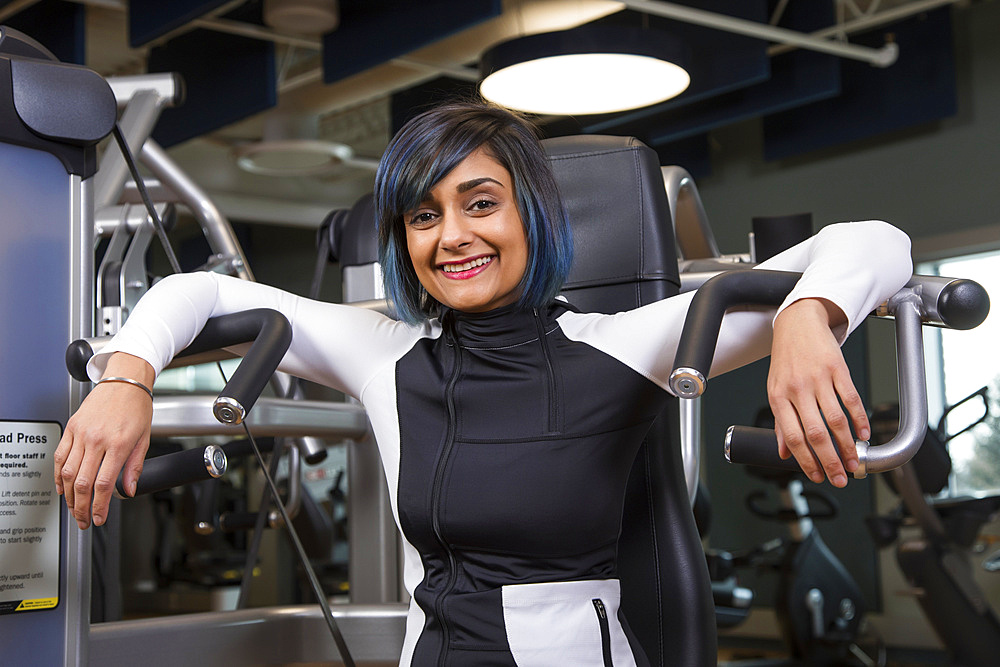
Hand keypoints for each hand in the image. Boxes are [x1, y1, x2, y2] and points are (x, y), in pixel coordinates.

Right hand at [54, 353, 154, 528]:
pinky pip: (59, 456)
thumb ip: (135, 467)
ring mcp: (81, 434)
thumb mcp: (144, 439)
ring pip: (67, 473)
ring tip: (74, 508)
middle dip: (82, 507)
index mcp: (118, 444)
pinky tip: (62, 487)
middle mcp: (97, 440)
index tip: (99, 518)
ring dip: (69, 496)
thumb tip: (130, 490)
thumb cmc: (137, 407)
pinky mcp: (71, 428)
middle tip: (84, 520)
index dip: (100, 506)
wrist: (124, 382)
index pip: (104, 484)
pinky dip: (58, 475)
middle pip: (82, 483)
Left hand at [768, 298, 870, 487]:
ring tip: (854, 460)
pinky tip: (865, 434)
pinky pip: (852, 399)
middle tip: (841, 477)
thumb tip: (783, 452)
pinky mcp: (837, 368)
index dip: (806, 460)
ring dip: (848, 445)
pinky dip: (860, 419)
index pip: (792, 437)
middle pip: (816, 433)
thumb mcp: (775, 390)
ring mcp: (818, 378)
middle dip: (830, 461)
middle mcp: (797, 389)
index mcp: (778, 397)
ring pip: (836, 420)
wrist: (798, 323)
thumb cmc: (786, 359)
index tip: (817, 476)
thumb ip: (780, 422)